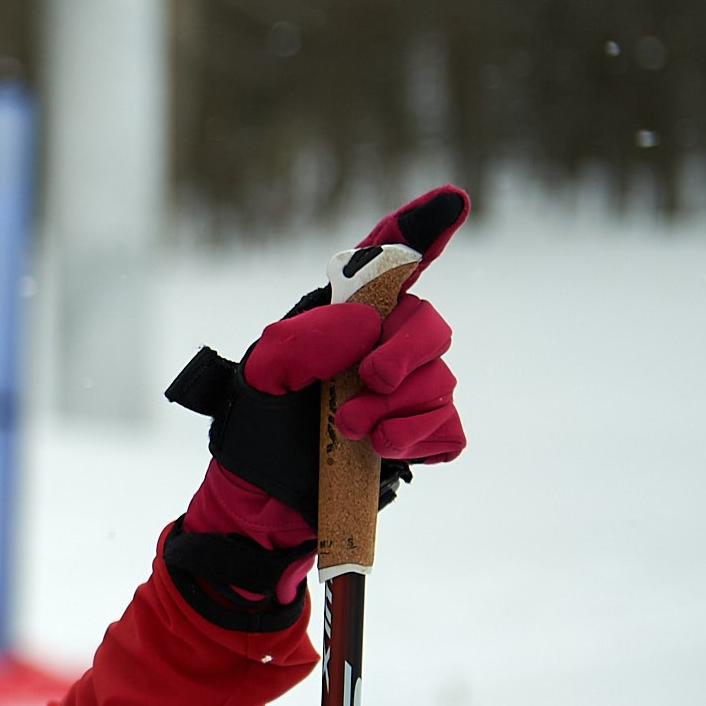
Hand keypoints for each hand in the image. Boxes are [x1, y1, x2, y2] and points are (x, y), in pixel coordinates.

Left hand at [164, 187, 469, 624]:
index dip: (421, 227)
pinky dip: (420, 438)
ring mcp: (404, 394)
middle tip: (367, 382)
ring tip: (352, 430)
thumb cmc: (253, 432)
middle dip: (404, 352)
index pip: (386, 264)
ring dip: (397, 408)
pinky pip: (449, 429)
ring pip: (440, 382)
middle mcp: (378, 349)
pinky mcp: (418, 440)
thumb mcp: (259, 380)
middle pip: (428, 325)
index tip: (452, 199)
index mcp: (339, 320)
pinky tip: (385, 449)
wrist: (260, 506)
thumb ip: (301, 341)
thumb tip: (364, 321)